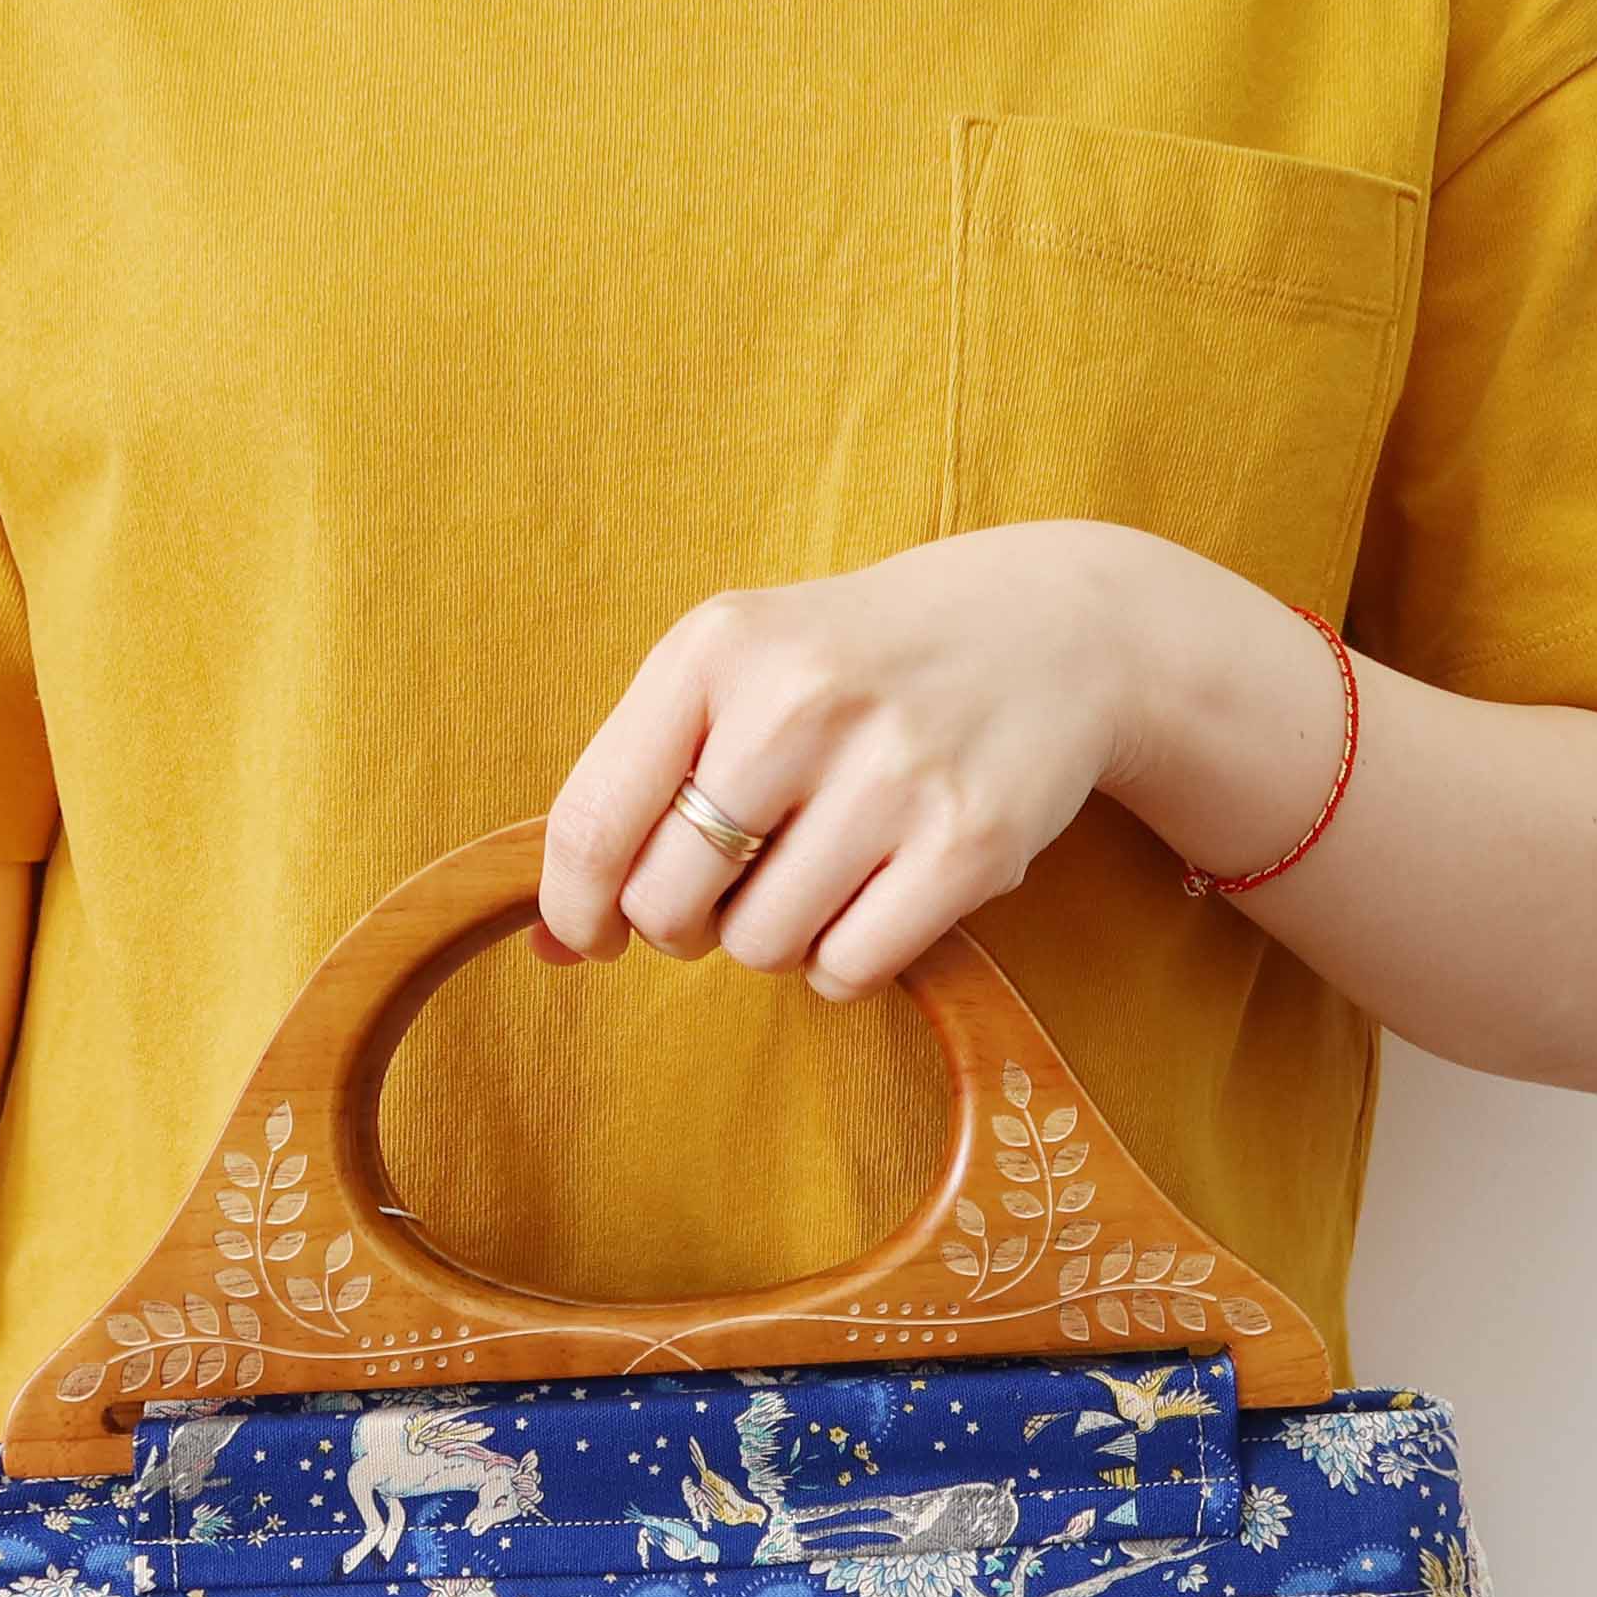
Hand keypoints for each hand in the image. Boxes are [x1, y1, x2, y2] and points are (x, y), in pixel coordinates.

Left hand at [536, 519, 1330, 1000]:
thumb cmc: (856, 667)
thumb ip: (637, 789)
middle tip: (726, 889)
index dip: (575, 907)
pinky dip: (843, 962)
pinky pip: (849, 969)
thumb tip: (548, 948)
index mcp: (717, 648)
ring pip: (761, 946)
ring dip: (772, 938)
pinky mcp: (971, 842)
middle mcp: (799, 702)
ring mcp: (892, 773)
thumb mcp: (738, 675)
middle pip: (669, 901)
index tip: (589, 933)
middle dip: (681, 922)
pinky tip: (872, 899)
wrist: (1048, 627)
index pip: (594, 822)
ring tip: (816, 873)